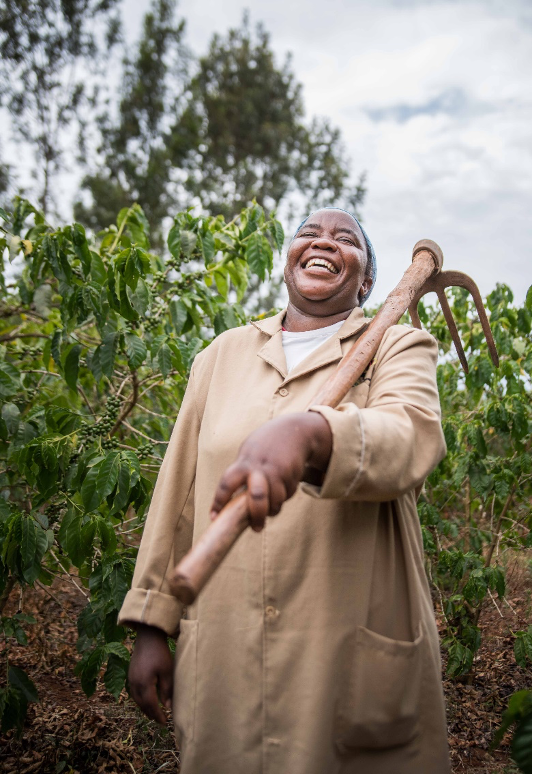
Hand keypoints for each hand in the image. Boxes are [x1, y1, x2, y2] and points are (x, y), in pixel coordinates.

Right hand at [128, 624, 173, 723]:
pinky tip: (146, 699)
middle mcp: (134, 683)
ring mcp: (131, 678)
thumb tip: (168, 707)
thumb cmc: (160, 652)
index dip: (158, 715)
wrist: (148, 636)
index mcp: (144, 683)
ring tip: (154, 713)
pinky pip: (134, 692)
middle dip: (151, 714)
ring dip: (145, 708)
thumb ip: (167, 690)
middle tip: (160, 720)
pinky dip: (140, 699)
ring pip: (136, 699)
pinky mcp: (130, 674)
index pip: (150, 705)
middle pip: (142, 704)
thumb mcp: (167, 671)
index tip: (165, 722)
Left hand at [210, 411, 331, 531]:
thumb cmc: (264, 446)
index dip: (219, 501)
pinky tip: (283, 486)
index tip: (213, 517)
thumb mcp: (248, 454)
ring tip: (271, 508)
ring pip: (276, 501)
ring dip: (273, 509)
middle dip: (257, 515)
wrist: (294, 430)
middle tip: (256, 529)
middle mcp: (260, 468)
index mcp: (243, 463)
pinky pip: (288, 494)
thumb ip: (242, 476)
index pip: (226, 483)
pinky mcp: (292, 475)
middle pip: (258, 497)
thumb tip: (234, 504)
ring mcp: (278, 471)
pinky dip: (284, 496)